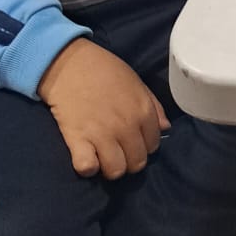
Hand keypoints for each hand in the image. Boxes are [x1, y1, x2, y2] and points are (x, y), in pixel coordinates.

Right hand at [38, 39, 169, 179]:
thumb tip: (165, 128)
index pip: (153, 145)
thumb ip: (154, 106)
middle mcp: (126, 126)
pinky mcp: (77, 140)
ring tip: (104, 156)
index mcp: (143, 111)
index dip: (144, 145)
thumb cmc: (105, 70)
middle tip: (119, 151)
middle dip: (130, 160)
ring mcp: (102, 135)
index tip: (134, 141)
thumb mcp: (136, 82)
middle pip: (137, 163)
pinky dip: (87, 167)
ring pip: (116, 171)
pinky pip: (87, 168)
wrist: (70, 64)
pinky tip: (87, 156)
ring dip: (111, 167)